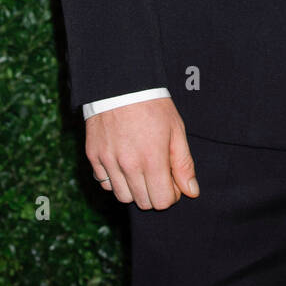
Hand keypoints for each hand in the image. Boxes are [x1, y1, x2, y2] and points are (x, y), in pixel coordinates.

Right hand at [85, 97, 199, 208]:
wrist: (121, 82)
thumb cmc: (153, 104)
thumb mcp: (176, 129)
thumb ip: (183, 163)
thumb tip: (191, 192)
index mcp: (152, 159)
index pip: (161, 201)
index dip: (171, 195)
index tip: (172, 181)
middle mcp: (128, 165)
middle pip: (143, 202)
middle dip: (154, 193)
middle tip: (158, 173)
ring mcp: (108, 162)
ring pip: (122, 196)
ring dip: (134, 189)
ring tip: (140, 169)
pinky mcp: (93, 156)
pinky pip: (104, 183)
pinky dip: (115, 179)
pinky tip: (123, 163)